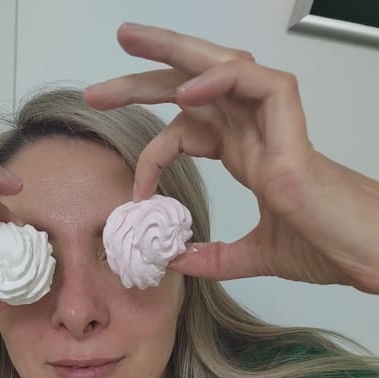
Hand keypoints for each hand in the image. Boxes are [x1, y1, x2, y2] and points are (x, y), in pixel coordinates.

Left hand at [84, 23, 378, 293]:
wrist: (358, 256)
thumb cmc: (322, 246)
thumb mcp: (253, 256)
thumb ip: (214, 257)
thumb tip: (176, 262)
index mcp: (245, 152)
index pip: (188, 126)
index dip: (152, 150)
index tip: (134, 193)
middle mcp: (254, 130)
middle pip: (193, 88)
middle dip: (144, 78)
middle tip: (98, 87)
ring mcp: (272, 124)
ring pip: (220, 66)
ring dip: (173, 52)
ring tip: (128, 42)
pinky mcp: (291, 127)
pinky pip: (254, 81)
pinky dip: (219, 79)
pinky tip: (185, 93)